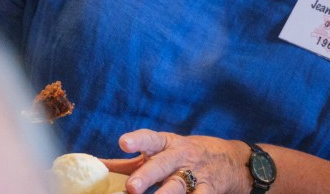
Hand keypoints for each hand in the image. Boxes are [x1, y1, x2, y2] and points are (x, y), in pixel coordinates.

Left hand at [103, 129, 250, 193]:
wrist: (234, 161)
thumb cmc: (188, 156)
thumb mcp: (163, 152)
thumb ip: (129, 163)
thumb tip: (94, 167)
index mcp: (167, 144)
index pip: (151, 139)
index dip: (138, 140)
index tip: (123, 143)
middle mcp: (181, 157)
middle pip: (163, 164)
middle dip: (148, 174)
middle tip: (132, 187)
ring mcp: (196, 174)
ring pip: (178, 186)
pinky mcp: (208, 190)